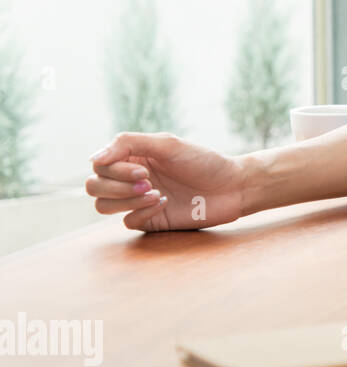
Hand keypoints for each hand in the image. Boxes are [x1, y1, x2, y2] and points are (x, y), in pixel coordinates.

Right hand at [86, 132, 246, 231]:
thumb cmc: (203, 162)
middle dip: (116, 187)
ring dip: (127, 201)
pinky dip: (142, 213)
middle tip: (149, 183)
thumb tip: (93, 159)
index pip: (99, 166)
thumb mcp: (167, 144)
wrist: (232, 187)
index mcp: (133, 158)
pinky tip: (165, 204)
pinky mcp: (150, 220)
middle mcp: (131, 179)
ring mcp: (138, 201)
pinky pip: (128, 222)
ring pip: (104, 206)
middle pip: (94, 187)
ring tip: (157, 194)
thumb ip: (128, 143)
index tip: (143, 171)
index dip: (113, 170)